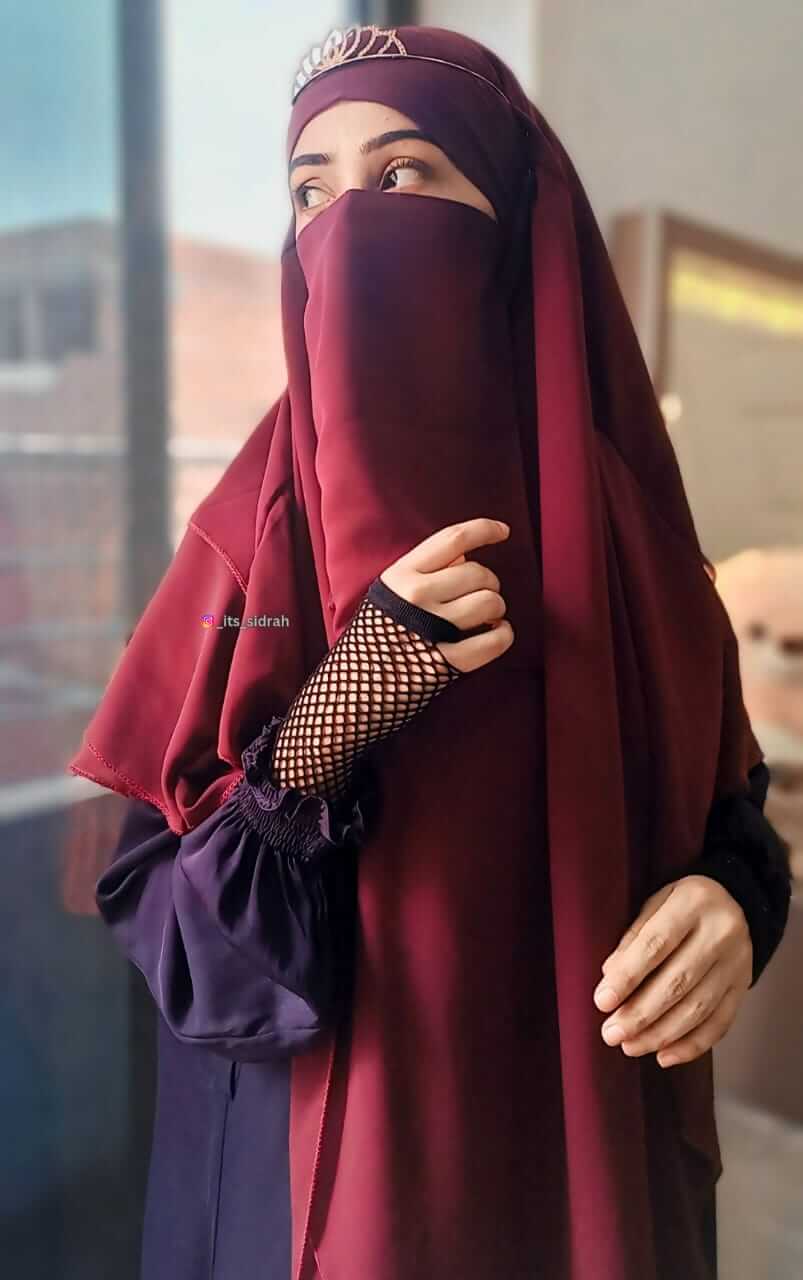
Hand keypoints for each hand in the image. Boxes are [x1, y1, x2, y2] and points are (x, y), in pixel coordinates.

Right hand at [379, 517, 514, 673]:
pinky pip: (495, 640)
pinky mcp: (448, 662)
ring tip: (486, 619)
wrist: (351, 690)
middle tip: (480, 597)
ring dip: (496, 609)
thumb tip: (464, 557)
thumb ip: (422, 572)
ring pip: (490, 602)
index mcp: (401, 575)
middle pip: (478, 573)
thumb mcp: (387, 595)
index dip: (485, 529)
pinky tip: (497, 634)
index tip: (504, 531)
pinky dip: (504, 635)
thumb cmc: (372, 639)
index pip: (453, 539)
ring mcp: (433, 628)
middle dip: (489, 583)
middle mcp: (417, 596)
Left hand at [592, 875, 752, 1067]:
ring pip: (699, 1008)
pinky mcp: (744, 986)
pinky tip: (665, 1055)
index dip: (627, 976)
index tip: (602, 1001)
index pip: (656, 944)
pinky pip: (720, 1022)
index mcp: (693, 902)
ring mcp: (737, 962)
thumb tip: (610, 976)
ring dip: (661, 1034)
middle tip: (612, 1033)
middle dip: (641, 1014)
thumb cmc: (684, 903)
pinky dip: (691, 1045)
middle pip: (678, 981)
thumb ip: (635, 937)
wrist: (736, 901)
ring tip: (631, 1047)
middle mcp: (721, 933)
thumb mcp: (657, 901)